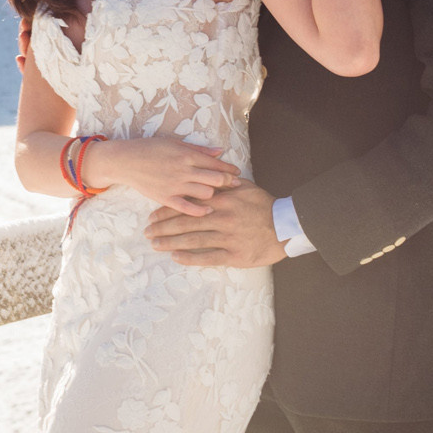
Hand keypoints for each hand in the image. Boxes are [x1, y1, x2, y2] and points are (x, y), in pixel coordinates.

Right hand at [84, 137, 242, 215]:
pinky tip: (208, 209)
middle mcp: (184, 170)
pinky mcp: (166, 198)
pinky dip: (201, 210)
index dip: (230, 169)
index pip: (216, 163)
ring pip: (205, 193)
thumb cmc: (150, 148)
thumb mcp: (175, 143)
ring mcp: (175, 185)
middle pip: (216, 179)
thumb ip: (198, 149)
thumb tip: (220, 151)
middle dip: (228, 183)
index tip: (237, 173)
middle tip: (236, 186)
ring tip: (220, 196)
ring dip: (215, 195)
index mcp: (187, 155)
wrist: (126, 161)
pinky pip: (188, 208)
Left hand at [144, 184, 286, 266]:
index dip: (168, 209)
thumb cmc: (264, 206)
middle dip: (163, 227)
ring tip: (155, 244)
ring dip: (170, 242)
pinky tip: (176, 257)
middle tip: (147, 232)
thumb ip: (223, 182)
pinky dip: (190, 257)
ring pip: (192, 239)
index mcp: (222, 200)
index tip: (152, 215)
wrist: (286, 227)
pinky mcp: (234, 255)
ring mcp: (227, 237)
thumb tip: (206, 174)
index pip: (188, 204)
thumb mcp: (244, 187)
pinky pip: (208, 257)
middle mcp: (221, 218)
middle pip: (185, 222)